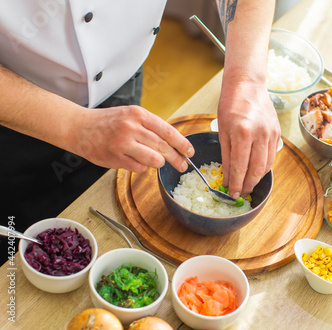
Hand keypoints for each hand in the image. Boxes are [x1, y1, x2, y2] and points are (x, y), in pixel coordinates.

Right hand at [69, 105, 193, 172]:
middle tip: (182, 165)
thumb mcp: (131, 115)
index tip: (190, 152)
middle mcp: (131, 127)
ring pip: (154, 159)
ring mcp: (123, 143)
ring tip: (160, 163)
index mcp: (138, 114)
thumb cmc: (108, 122)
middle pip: (163, 147)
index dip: (182, 144)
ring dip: (160, 163)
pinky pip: (139, 168)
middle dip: (177, 158)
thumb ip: (150, 126)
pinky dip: (143, 167)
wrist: (79, 127)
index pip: (168, 131)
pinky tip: (139, 162)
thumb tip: (174, 142)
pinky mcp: (115, 158)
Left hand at [218, 80, 280, 197]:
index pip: (240, 166)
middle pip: (256, 169)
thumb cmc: (231, 104)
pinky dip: (264, 166)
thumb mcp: (222, 130)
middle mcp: (260, 134)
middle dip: (248, 184)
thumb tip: (227, 177)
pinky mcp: (277, 133)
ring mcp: (271, 133)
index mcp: (243, 132)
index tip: (232, 193)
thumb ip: (226, 155)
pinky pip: (271, 155)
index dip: (236, 183)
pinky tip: (255, 170)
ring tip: (248, 184)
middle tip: (240, 193)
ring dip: (257, 178)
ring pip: (266, 165)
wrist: (248, 85)